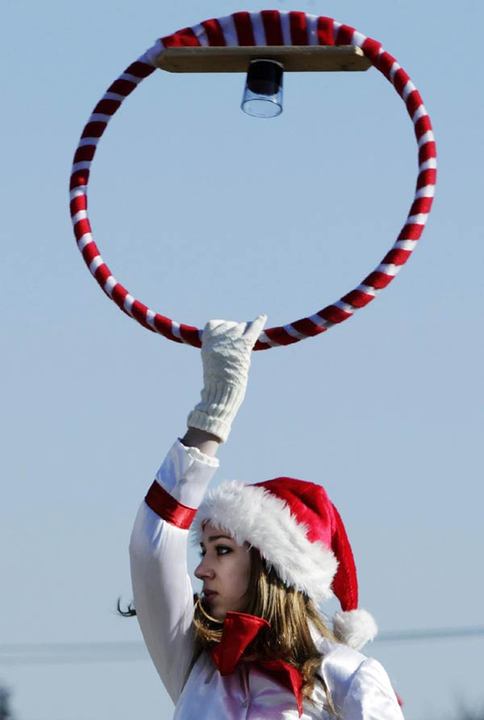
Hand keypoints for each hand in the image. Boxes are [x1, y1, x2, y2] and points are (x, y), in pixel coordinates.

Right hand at [187, 315, 266, 442]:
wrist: (220, 393)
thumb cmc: (216, 383)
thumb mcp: (210, 360)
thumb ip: (215, 347)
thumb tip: (226, 338)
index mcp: (206, 342)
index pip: (213, 324)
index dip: (221, 330)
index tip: (225, 339)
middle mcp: (217, 338)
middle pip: (231, 325)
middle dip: (236, 334)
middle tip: (237, 351)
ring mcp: (230, 341)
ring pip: (242, 326)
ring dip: (246, 333)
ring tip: (244, 348)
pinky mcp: (243, 345)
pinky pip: (252, 329)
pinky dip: (259, 323)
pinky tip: (263, 317)